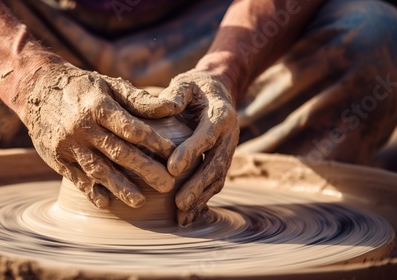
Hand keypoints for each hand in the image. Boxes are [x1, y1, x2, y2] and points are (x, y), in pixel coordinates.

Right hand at [19, 63, 176, 208]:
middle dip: (145, 170)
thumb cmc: (83, 88)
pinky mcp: (56, 158)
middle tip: (167, 185)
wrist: (36, 90)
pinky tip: (107, 202)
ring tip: (140, 201)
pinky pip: (76, 178)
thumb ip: (139, 100)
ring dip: (120, 187)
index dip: (153, 142)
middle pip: (118, 152)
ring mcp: (68, 145)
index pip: (130, 128)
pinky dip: (92, 191)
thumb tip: (172, 107)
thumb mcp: (109, 86)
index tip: (172, 153)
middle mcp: (82, 127)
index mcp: (98, 106)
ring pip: (98, 170)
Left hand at [158, 69, 238, 225]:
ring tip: (183, 216)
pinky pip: (215, 182)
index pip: (207, 135)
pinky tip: (189, 216)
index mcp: (221, 114)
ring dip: (201, 198)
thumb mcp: (186, 82)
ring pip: (217, 178)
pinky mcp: (222, 160)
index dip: (191, 152)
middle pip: (216, 164)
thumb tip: (167, 105)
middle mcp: (229, 135)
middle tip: (179, 203)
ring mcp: (228, 150)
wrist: (218, 91)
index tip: (172, 168)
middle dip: (198, 185)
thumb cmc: (196, 87)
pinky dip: (204, 200)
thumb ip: (177, 92)